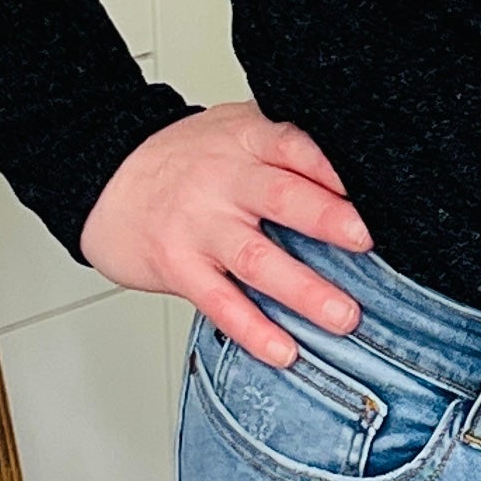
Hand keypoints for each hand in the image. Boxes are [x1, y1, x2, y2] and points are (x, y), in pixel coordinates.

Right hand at [78, 102, 369, 364]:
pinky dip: (253, 330)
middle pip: (282, 198)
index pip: (295, 145)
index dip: (333, 166)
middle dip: (329, 221)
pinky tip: (284, 350)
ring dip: (304, 290)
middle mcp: (224, 180)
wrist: (105, 176)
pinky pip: (220, 302)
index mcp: (246, 140)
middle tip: (368, 241)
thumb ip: (284, 144)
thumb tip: (361, 171)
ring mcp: (199, 226)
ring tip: (343, 316)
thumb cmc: (184, 159)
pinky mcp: (178, 266)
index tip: (375, 188)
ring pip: (257, 259)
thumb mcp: (234, 130)